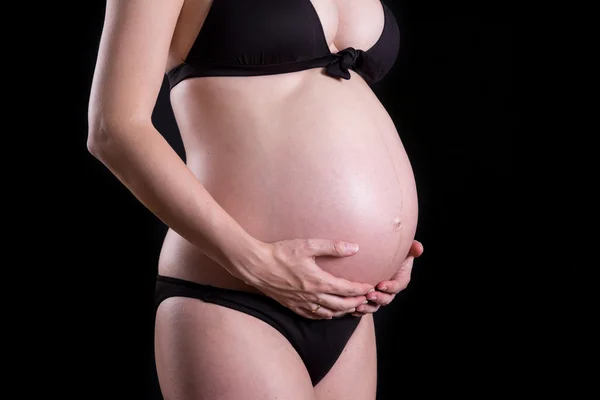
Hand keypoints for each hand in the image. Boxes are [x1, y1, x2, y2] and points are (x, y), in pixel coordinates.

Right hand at [240, 238, 374, 319]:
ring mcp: (302, 303)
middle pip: (341, 305)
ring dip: (343, 312)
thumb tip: (354, 248)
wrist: (256, 266)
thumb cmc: (280, 253)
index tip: (370, 287)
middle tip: (366, 300)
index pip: (347, 290)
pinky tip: (329, 314)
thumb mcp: (307, 245)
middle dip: (356, 303)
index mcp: (319, 282)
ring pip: (329, 314)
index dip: (361, 290)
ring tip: (352, 307)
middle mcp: (312, 296)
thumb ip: (332, 247)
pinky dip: (326, 316)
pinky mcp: (292, 306)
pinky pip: (313, 316)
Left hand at [351, 240, 423, 316]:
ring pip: (375, 305)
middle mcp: (390, 289)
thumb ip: (412, 248)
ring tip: (359, 305)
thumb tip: (419, 249)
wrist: (376, 254)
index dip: (390, 287)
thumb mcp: (403, 248)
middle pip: (387, 298)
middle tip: (369, 295)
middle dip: (378, 298)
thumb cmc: (392, 250)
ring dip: (368, 307)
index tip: (381, 285)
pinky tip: (352, 310)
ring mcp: (379, 294)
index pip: (398, 285)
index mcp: (400, 278)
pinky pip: (365, 307)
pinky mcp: (368, 298)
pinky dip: (359, 310)